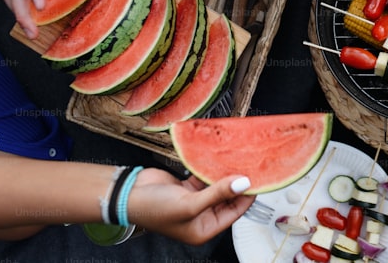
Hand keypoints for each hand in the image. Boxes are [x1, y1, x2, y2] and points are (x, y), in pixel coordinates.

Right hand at [128, 169, 255, 244]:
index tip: (259, 178)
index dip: (247, 196)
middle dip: (237, 183)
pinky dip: (211, 168)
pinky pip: (205, 177)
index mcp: (204, 229)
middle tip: (252, 164)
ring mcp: (195, 201)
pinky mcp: (188, 188)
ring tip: (240, 158)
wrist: (128, 194)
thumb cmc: (154, 208)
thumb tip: (244, 183)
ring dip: (225, 174)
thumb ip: (218, 193)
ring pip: (217, 186)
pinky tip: (221, 157)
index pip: (235, 212)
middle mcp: (201, 217)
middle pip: (227, 198)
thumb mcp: (189, 204)